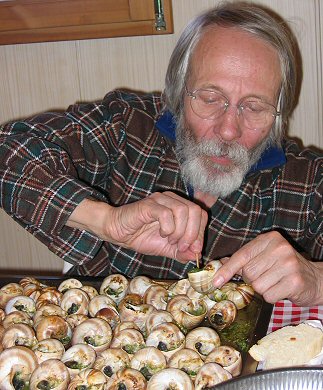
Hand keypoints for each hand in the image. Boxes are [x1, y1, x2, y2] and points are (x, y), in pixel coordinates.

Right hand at [67, 192, 207, 262]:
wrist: (117, 232)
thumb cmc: (141, 236)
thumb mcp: (166, 248)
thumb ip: (182, 251)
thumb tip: (197, 256)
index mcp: (178, 206)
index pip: (200, 213)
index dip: (200, 232)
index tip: (194, 249)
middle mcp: (171, 199)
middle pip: (195, 210)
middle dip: (193, 233)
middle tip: (182, 247)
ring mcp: (160, 200)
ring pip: (183, 211)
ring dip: (180, 231)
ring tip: (170, 241)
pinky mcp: (148, 205)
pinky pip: (166, 214)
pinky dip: (168, 228)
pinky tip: (162, 234)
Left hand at [213, 231, 322, 305]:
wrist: (315, 278)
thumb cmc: (284, 268)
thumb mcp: (264, 257)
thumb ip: (244, 259)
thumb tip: (220, 264)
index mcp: (269, 239)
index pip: (242, 255)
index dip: (227, 269)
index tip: (215, 281)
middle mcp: (280, 248)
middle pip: (248, 273)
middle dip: (252, 280)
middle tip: (265, 278)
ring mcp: (289, 264)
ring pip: (258, 286)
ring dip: (263, 290)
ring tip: (275, 283)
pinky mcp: (295, 281)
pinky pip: (269, 296)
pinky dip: (272, 297)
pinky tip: (282, 290)